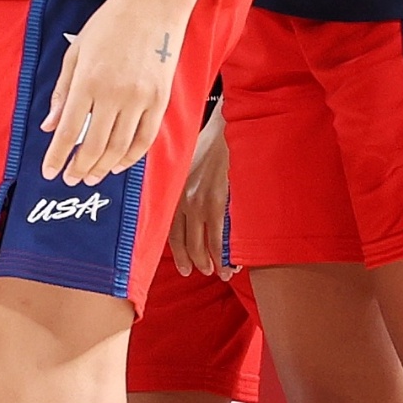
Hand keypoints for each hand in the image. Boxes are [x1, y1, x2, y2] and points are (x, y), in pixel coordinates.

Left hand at [42, 0, 197, 186]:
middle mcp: (113, 94)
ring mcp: (140, 99)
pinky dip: (131, 157)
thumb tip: (49, 126)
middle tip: (70, 179)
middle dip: (79, 168)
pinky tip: (118, 164)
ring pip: (119, 148)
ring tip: (91, 176)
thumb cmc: (109, 24)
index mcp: (87, 81)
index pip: (67, 131)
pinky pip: (145, 139)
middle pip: (93, 146)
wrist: (152, 5)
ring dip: (103, 167)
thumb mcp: (75, 53)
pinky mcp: (160, 100)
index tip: (49, 172)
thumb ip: (62, 92)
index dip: (57, 156)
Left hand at [165, 109, 229, 277]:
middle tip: (204, 272)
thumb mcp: (188, 168)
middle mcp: (182, 200)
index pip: (171, 233)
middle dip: (195, 262)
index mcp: (174, 193)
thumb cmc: (210, 147)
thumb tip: (188, 210)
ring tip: (220, 272)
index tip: (185, 268)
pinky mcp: (216, 201)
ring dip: (211, 263)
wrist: (226, 130)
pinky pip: (218, 237)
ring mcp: (199, 202)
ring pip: (202, 244)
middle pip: (185, 243)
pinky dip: (224, 255)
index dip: (178, 255)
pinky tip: (231, 263)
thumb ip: (185, 189)